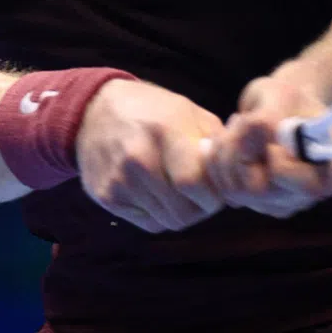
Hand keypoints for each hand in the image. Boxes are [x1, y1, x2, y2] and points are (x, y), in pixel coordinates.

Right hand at [75, 78, 226, 232]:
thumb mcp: (187, 111)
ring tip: (175, 186)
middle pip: (183, 211)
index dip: (213, 193)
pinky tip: (154, 189)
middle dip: (200, 207)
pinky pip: (148, 223)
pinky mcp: (106, 197)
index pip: (194, 183)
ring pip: (168, 221)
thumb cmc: (150, 110)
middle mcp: (137, 158)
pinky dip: (159, 212)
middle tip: (198, 190)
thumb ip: (215, 143)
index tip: (215, 186)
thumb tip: (238, 182)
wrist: (93, 111)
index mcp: (163, 131)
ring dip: (180, 210)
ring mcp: (119, 180)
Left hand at [205, 61, 331, 218]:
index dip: (273, 155)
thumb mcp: (282, 95)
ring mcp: (281, 202)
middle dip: (239, 150)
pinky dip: (217, 161)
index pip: (299, 183)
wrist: (280, 107)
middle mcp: (307, 195)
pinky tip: (225, 139)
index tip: (263, 124)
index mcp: (327, 171)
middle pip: (260, 190)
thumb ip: (272, 114)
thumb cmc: (288, 99)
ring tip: (234, 125)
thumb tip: (258, 129)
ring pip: (237, 192)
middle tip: (239, 119)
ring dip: (224, 152)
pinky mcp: (257, 202)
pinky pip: (226, 190)